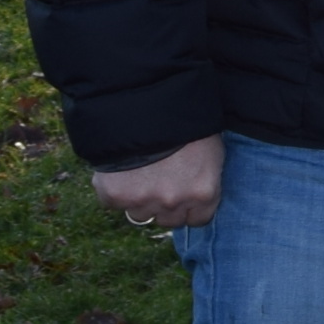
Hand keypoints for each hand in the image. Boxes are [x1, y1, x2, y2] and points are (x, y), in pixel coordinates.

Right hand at [94, 133, 224, 233]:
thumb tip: (194, 195)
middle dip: (164, 205)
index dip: (189, 207)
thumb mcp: (209, 150)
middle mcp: (175, 202)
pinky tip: (120, 169)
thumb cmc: (184, 120)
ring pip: (140, 214)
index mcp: (203, 192)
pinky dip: (114, 189)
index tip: (183, 194)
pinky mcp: (115, 196)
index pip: (198, 219)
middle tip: (160, 180)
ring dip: (139, 199)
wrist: (145, 103)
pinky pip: (114, 203)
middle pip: (168, 220)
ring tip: (140, 172)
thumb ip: (202, 179)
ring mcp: (143, 201)